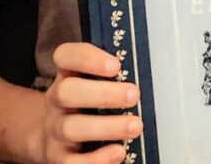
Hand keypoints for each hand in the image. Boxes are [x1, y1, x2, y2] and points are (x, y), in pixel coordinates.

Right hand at [35, 43, 142, 163]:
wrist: (56, 137)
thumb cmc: (89, 101)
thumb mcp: (95, 81)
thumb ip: (117, 74)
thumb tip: (155, 71)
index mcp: (67, 74)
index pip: (66, 56)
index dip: (87, 58)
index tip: (116, 65)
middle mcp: (57, 100)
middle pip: (67, 92)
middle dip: (103, 94)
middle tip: (135, 95)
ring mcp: (55, 129)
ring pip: (71, 127)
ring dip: (106, 126)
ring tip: (135, 126)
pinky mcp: (58, 157)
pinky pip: (70, 161)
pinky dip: (95, 159)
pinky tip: (118, 152)